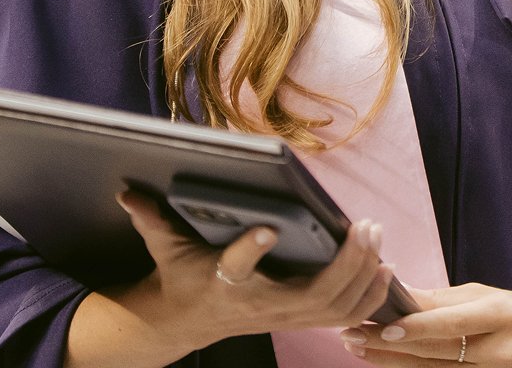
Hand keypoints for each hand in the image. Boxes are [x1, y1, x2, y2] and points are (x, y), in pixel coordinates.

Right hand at [75, 191, 392, 365]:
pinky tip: (384, 270)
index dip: (250, 249)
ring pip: (334, 308)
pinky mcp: (298, 318)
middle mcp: (260, 304)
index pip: (236, 267)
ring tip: (377, 240)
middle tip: (365, 227)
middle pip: (311, 295)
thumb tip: (127, 191)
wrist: (187, 320)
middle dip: (345, 264)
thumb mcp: (164, 247)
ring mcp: (283, 316)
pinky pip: (342, 315)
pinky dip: (367, 296)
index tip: (267, 226)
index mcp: (224, 281)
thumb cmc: (183, 276)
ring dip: (363, 277)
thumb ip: (151, 219)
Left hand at [341, 284, 511, 366]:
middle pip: (436, 352)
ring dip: (392, 362)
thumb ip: (442, 300)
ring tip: (358, 350)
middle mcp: (498, 349)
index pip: (450, 323)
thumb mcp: (486, 296)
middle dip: (388, 345)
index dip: (414, 327)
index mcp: (500, 314)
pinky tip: (387, 363)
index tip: (379, 325)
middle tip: (351, 335)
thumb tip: (398, 291)